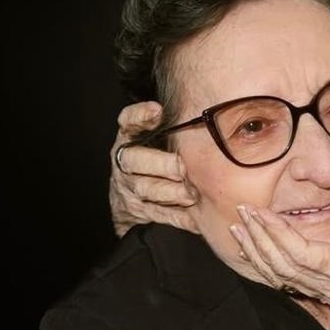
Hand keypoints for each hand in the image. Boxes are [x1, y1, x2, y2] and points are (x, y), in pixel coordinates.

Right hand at [109, 101, 197, 236]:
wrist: (128, 198)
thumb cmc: (151, 159)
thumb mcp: (153, 139)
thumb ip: (169, 127)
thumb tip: (204, 114)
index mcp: (128, 138)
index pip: (127, 122)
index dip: (140, 116)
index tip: (157, 111)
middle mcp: (125, 161)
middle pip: (136, 160)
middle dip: (162, 164)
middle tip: (182, 167)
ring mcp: (129, 188)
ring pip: (146, 189)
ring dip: (170, 192)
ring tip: (191, 194)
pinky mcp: (139, 211)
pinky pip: (160, 215)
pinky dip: (178, 217)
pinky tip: (196, 217)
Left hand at [231, 207, 329, 329]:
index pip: (299, 254)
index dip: (275, 233)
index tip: (258, 211)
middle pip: (283, 266)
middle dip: (260, 239)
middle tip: (242, 212)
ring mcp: (328, 293)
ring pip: (282, 276)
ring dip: (259, 252)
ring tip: (240, 229)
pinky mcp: (328, 290)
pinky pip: (289, 281)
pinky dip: (269, 265)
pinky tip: (258, 251)